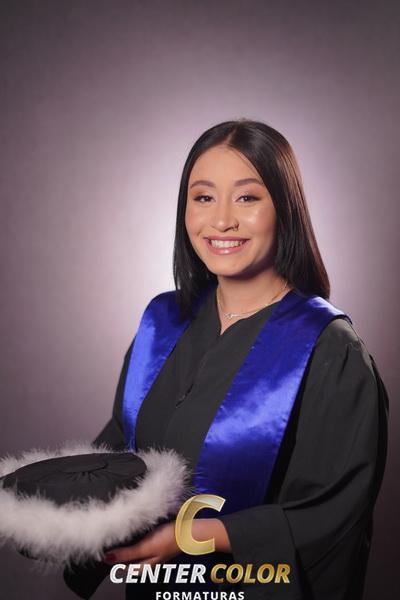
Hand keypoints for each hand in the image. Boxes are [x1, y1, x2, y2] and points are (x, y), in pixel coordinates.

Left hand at [102, 518, 230, 567]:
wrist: (190, 529)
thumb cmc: (170, 539)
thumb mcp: (146, 547)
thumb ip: (127, 553)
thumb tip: (107, 559)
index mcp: (145, 566)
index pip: (123, 568)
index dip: (112, 561)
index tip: (100, 551)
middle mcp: (148, 559)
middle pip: (129, 560)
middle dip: (118, 552)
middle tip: (106, 540)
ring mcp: (154, 549)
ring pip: (135, 549)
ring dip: (126, 543)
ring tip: (116, 533)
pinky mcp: (157, 538)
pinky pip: (142, 540)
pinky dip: (135, 535)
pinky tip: (133, 527)